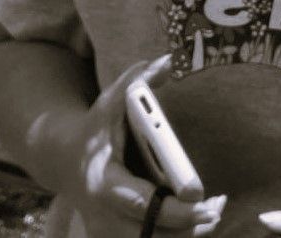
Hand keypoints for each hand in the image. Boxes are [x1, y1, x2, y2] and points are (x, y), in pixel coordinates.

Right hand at [60, 55, 225, 236]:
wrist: (64, 159)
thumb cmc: (95, 128)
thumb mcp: (109, 101)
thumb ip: (137, 81)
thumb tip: (169, 60)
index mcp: (104, 183)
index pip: (142, 204)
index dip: (173, 208)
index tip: (202, 199)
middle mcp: (104, 216)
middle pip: (152, 235)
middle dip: (188, 228)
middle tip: (217, 210)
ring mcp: (108, 232)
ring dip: (187, 235)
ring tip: (215, 212)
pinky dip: (176, 236)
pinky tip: (199, 221)